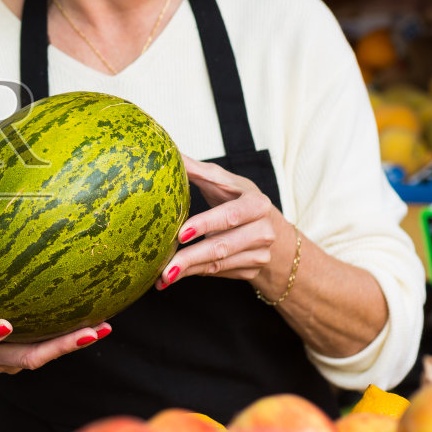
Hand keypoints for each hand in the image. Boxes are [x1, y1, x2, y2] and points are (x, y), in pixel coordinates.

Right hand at [0, 256, 107, 374]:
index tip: (5, 324)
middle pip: (24, 358)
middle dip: (57, 348)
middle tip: (87, 332)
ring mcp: (11, 362)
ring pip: (43, 357)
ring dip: (72, 344)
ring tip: (102, 327)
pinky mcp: (28, 358)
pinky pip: (52, 350)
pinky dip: (73, 338)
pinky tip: (101, 320)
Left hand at [157, 155, 287, 288]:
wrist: (269, 227)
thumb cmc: (240, 200)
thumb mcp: (224, 182)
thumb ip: (198, 170)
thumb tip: (170, 153)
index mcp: (257, 204)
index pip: (230, 215)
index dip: (206, 224)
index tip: (181, 233)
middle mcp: (263, 231)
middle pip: (222, 247)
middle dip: (191, 258)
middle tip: (165, 268)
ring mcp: (260, 254)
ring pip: (218, 265)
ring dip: (188, 271)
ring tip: (162, 277)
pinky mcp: (252, 270)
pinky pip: (219, 274)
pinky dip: (195, 275)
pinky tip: (175, 277)